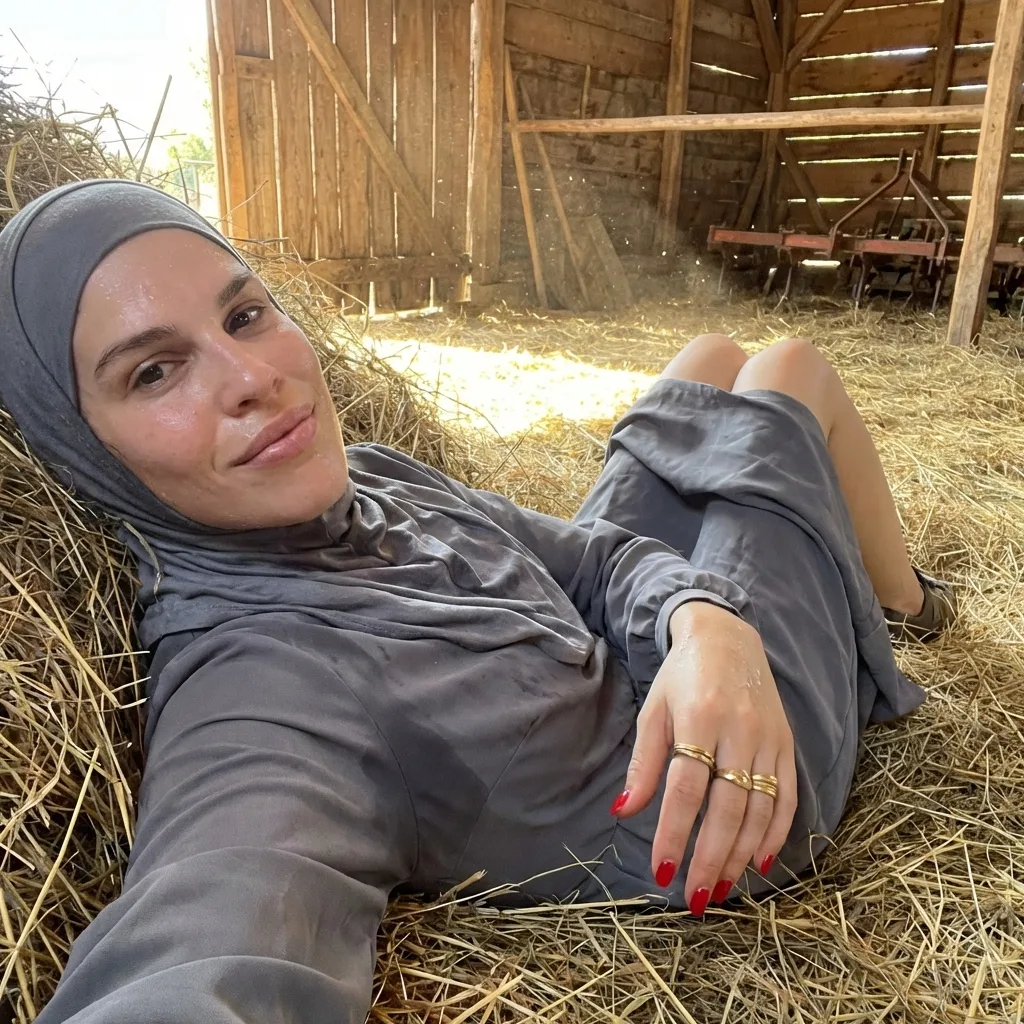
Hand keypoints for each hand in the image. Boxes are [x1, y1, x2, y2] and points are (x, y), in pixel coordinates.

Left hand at [611, 600, 796, 914]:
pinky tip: (760, 861)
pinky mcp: (787, 745)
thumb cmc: (682, 677)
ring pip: (760, 809)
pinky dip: (776, 833)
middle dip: (711, 856)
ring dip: (741, 854)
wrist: (728, 637)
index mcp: (699, 718)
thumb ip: (644, 763)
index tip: (661, 871)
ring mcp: (768, 739)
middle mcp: (739, 730)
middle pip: (728, 807)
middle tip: (696, 896)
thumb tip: (624, 812)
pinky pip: (787, 797)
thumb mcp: (654, 710)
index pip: (686, 789)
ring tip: (721, 887)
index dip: (674, 833)